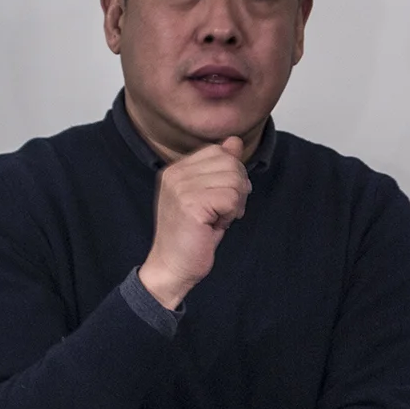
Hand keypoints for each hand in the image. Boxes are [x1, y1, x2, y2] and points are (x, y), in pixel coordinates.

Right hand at [139, 137, 249, 308]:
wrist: (172, 267)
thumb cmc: (191, 236)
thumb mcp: (208, 195)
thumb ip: (221, 168)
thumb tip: (235, 141)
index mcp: (176, 169)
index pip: (220, 152)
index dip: (231, 176)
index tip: (221, 199)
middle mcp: (175, 174)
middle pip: (230, 164)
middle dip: (237, 190)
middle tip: (222, 212)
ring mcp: (181, 188)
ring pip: (234, 181)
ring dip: (234, 205)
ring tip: (216, 219)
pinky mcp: (191, 204)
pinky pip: (231, 198)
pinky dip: (231, 215)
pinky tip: (215, 226)